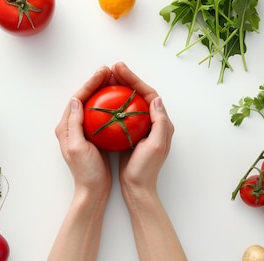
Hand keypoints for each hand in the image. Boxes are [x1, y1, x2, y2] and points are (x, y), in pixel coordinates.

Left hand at [55, 65, 113, 197]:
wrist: (93, 191)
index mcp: (65, 127)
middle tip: (111, 71)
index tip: (103, 72)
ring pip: (93, 104)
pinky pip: (101, 115)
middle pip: (85, 98)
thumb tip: (76, 100)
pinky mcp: (93, 137)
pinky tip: (120, 101)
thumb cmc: (85, 172)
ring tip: (116, 80)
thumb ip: (74, 124)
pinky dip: (109, 104)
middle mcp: (71, 126)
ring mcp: (82, 131)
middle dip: (97, 83)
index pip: (77, 98)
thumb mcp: (77, 147)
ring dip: (103, 91)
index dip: (90, 83)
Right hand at [111, 62, 174, 195]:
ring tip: (106, 79)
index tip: (120, 69)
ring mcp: (141, 128)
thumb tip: (157, 99)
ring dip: (119, 88)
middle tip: (111, 68)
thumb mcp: (156, 145)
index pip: (149, 93)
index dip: (134, 79)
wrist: (137, 188)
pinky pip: (122, 112)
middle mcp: (153, 122)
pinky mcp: (131, 134)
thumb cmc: (146, 169)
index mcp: (161, 122)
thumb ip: (159, 122)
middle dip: (126, 79)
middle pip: (139, 94)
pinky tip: (102, 100)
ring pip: (130, 101)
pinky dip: (113, 103)